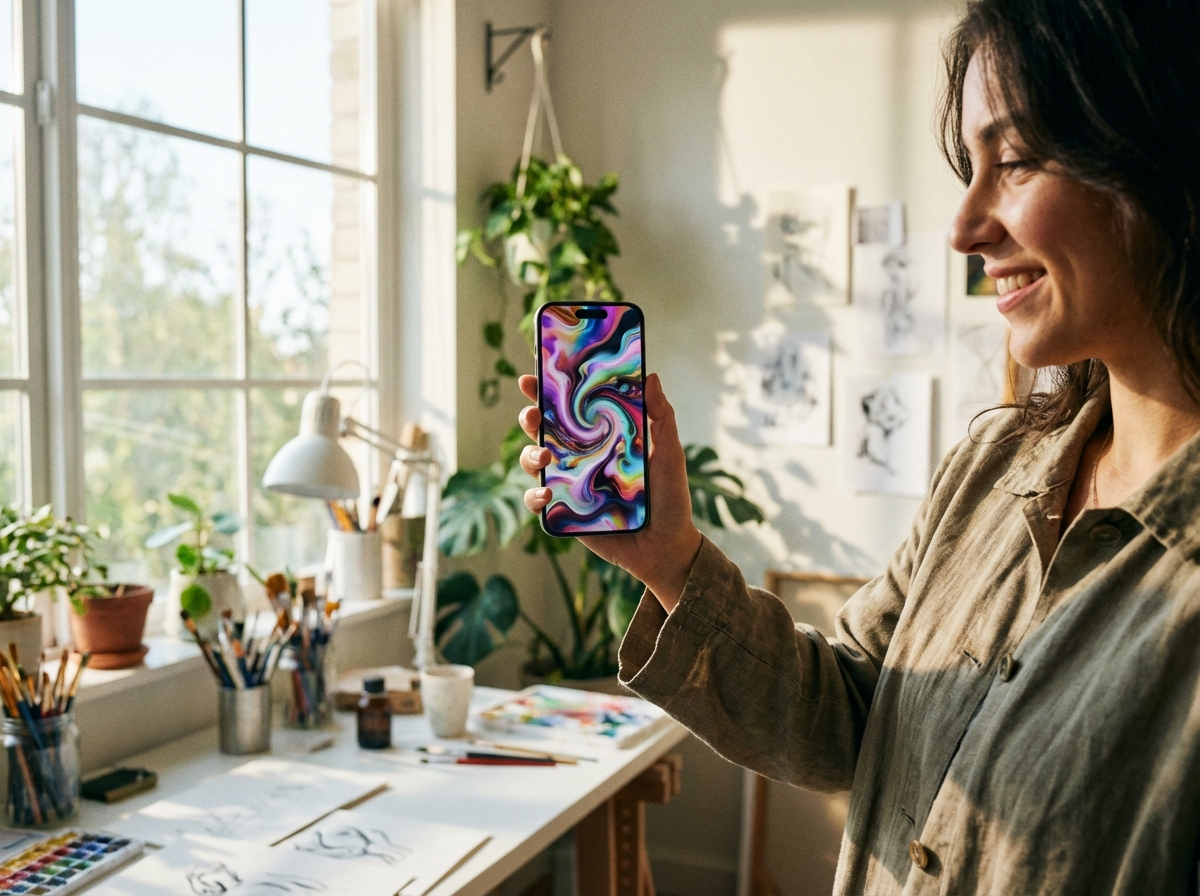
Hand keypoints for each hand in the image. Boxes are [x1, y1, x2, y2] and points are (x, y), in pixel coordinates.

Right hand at [517, 373, 701, 610]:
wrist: (668, 546)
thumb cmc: (670, 497)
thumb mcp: (669, 453)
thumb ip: (661, 416)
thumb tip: (652, 376)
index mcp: (601, 438)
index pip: (570, 410)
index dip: (547, 392)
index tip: (533, 375)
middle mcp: (581, 458)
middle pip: (543, 431)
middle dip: (530, 418)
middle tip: (532, 415)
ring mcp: (569, 485)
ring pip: (534, 463)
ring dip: (529, 455)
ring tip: (544, 457)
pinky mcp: (564, 514)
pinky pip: (538, 502)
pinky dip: (534, 496)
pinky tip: (546, 493)